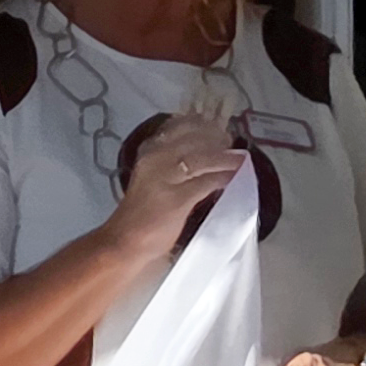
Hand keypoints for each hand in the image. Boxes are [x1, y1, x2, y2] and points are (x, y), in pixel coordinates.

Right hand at [106, 105, 245, 261]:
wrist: (125, 240)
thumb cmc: (142, 210)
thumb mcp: (153, 174)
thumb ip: (172, 159)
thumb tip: (206, 147)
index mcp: (149, 149)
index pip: (181, 124)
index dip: (204, 125)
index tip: (219, 129)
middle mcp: (155, 157)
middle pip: (195, 138)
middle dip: (219, 140)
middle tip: (233, 146)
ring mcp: (165, 177)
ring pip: (203, 158)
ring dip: (226, 159)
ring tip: (240, 161)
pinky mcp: (177, 199)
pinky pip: (207, 182)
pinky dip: (224, 178)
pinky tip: (234, 178)